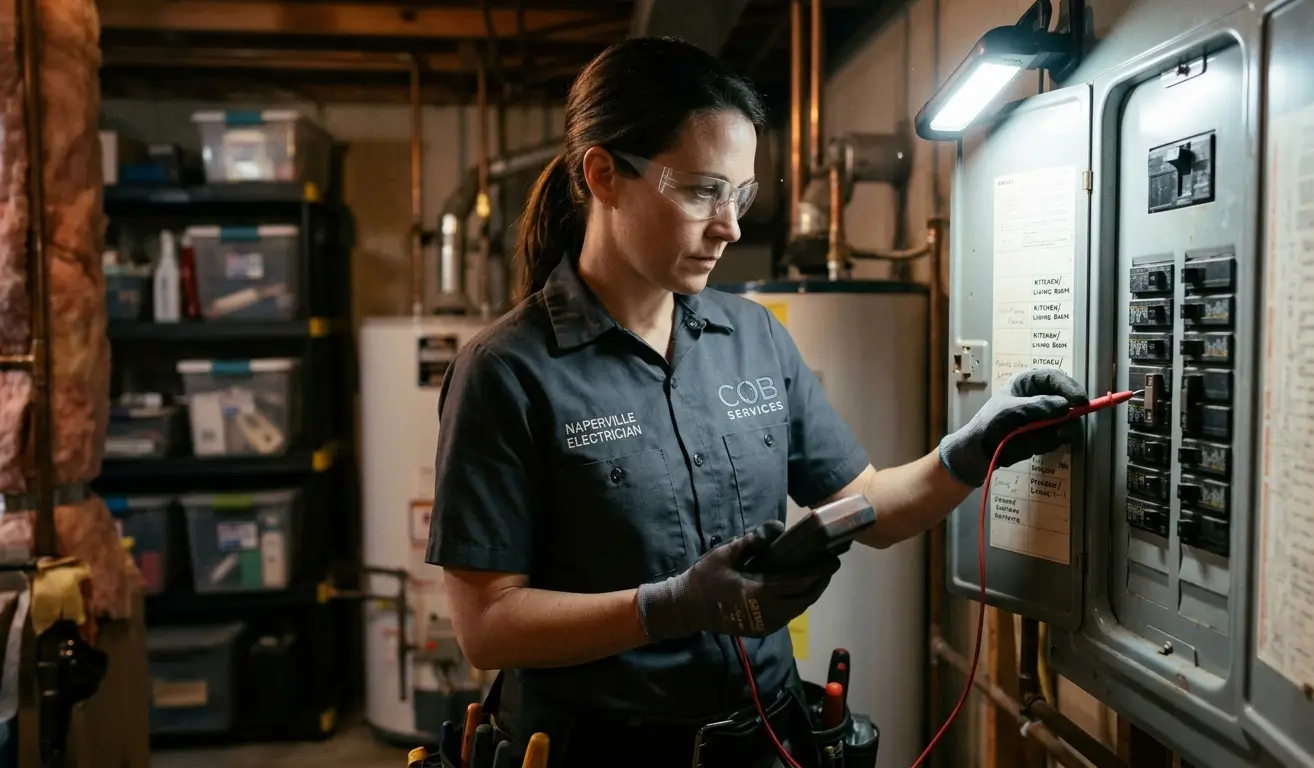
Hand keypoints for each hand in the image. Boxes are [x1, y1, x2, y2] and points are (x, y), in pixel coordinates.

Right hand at [636, 521, 839, 641]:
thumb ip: (753, 541)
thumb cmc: (704, 578)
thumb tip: (777, 527)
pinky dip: (797, 602)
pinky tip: (800, 590)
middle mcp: (767, 613)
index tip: (831, 559)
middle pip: (804, 599)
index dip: (818, 572)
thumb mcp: (725, 554)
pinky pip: (787, 616)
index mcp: (759, 593)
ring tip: (820, 576)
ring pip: (798, 609)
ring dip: (811, 593)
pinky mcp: (760, 629)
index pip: (798, 583)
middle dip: (820, 582)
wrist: (686, 608)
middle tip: (831, 565)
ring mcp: (765, 624)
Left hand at [939, 368, 1088, 486]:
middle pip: (1066, 399)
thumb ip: (1038, 406)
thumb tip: (1065, 405)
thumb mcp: (1012, 411)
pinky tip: (1034, 445)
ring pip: (1067, 420)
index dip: (1069, 387)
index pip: (1054, 378)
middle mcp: (1039, 397)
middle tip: (1067, 424)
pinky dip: (1051, 441)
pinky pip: (1059, 437)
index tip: (1080, 401)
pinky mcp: (1045, 434)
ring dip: (1060, 430)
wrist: (979, 452)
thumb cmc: (990, 424)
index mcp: (1027, 383)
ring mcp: (1044, 416)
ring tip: (1043, 437)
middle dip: (1069, 412)